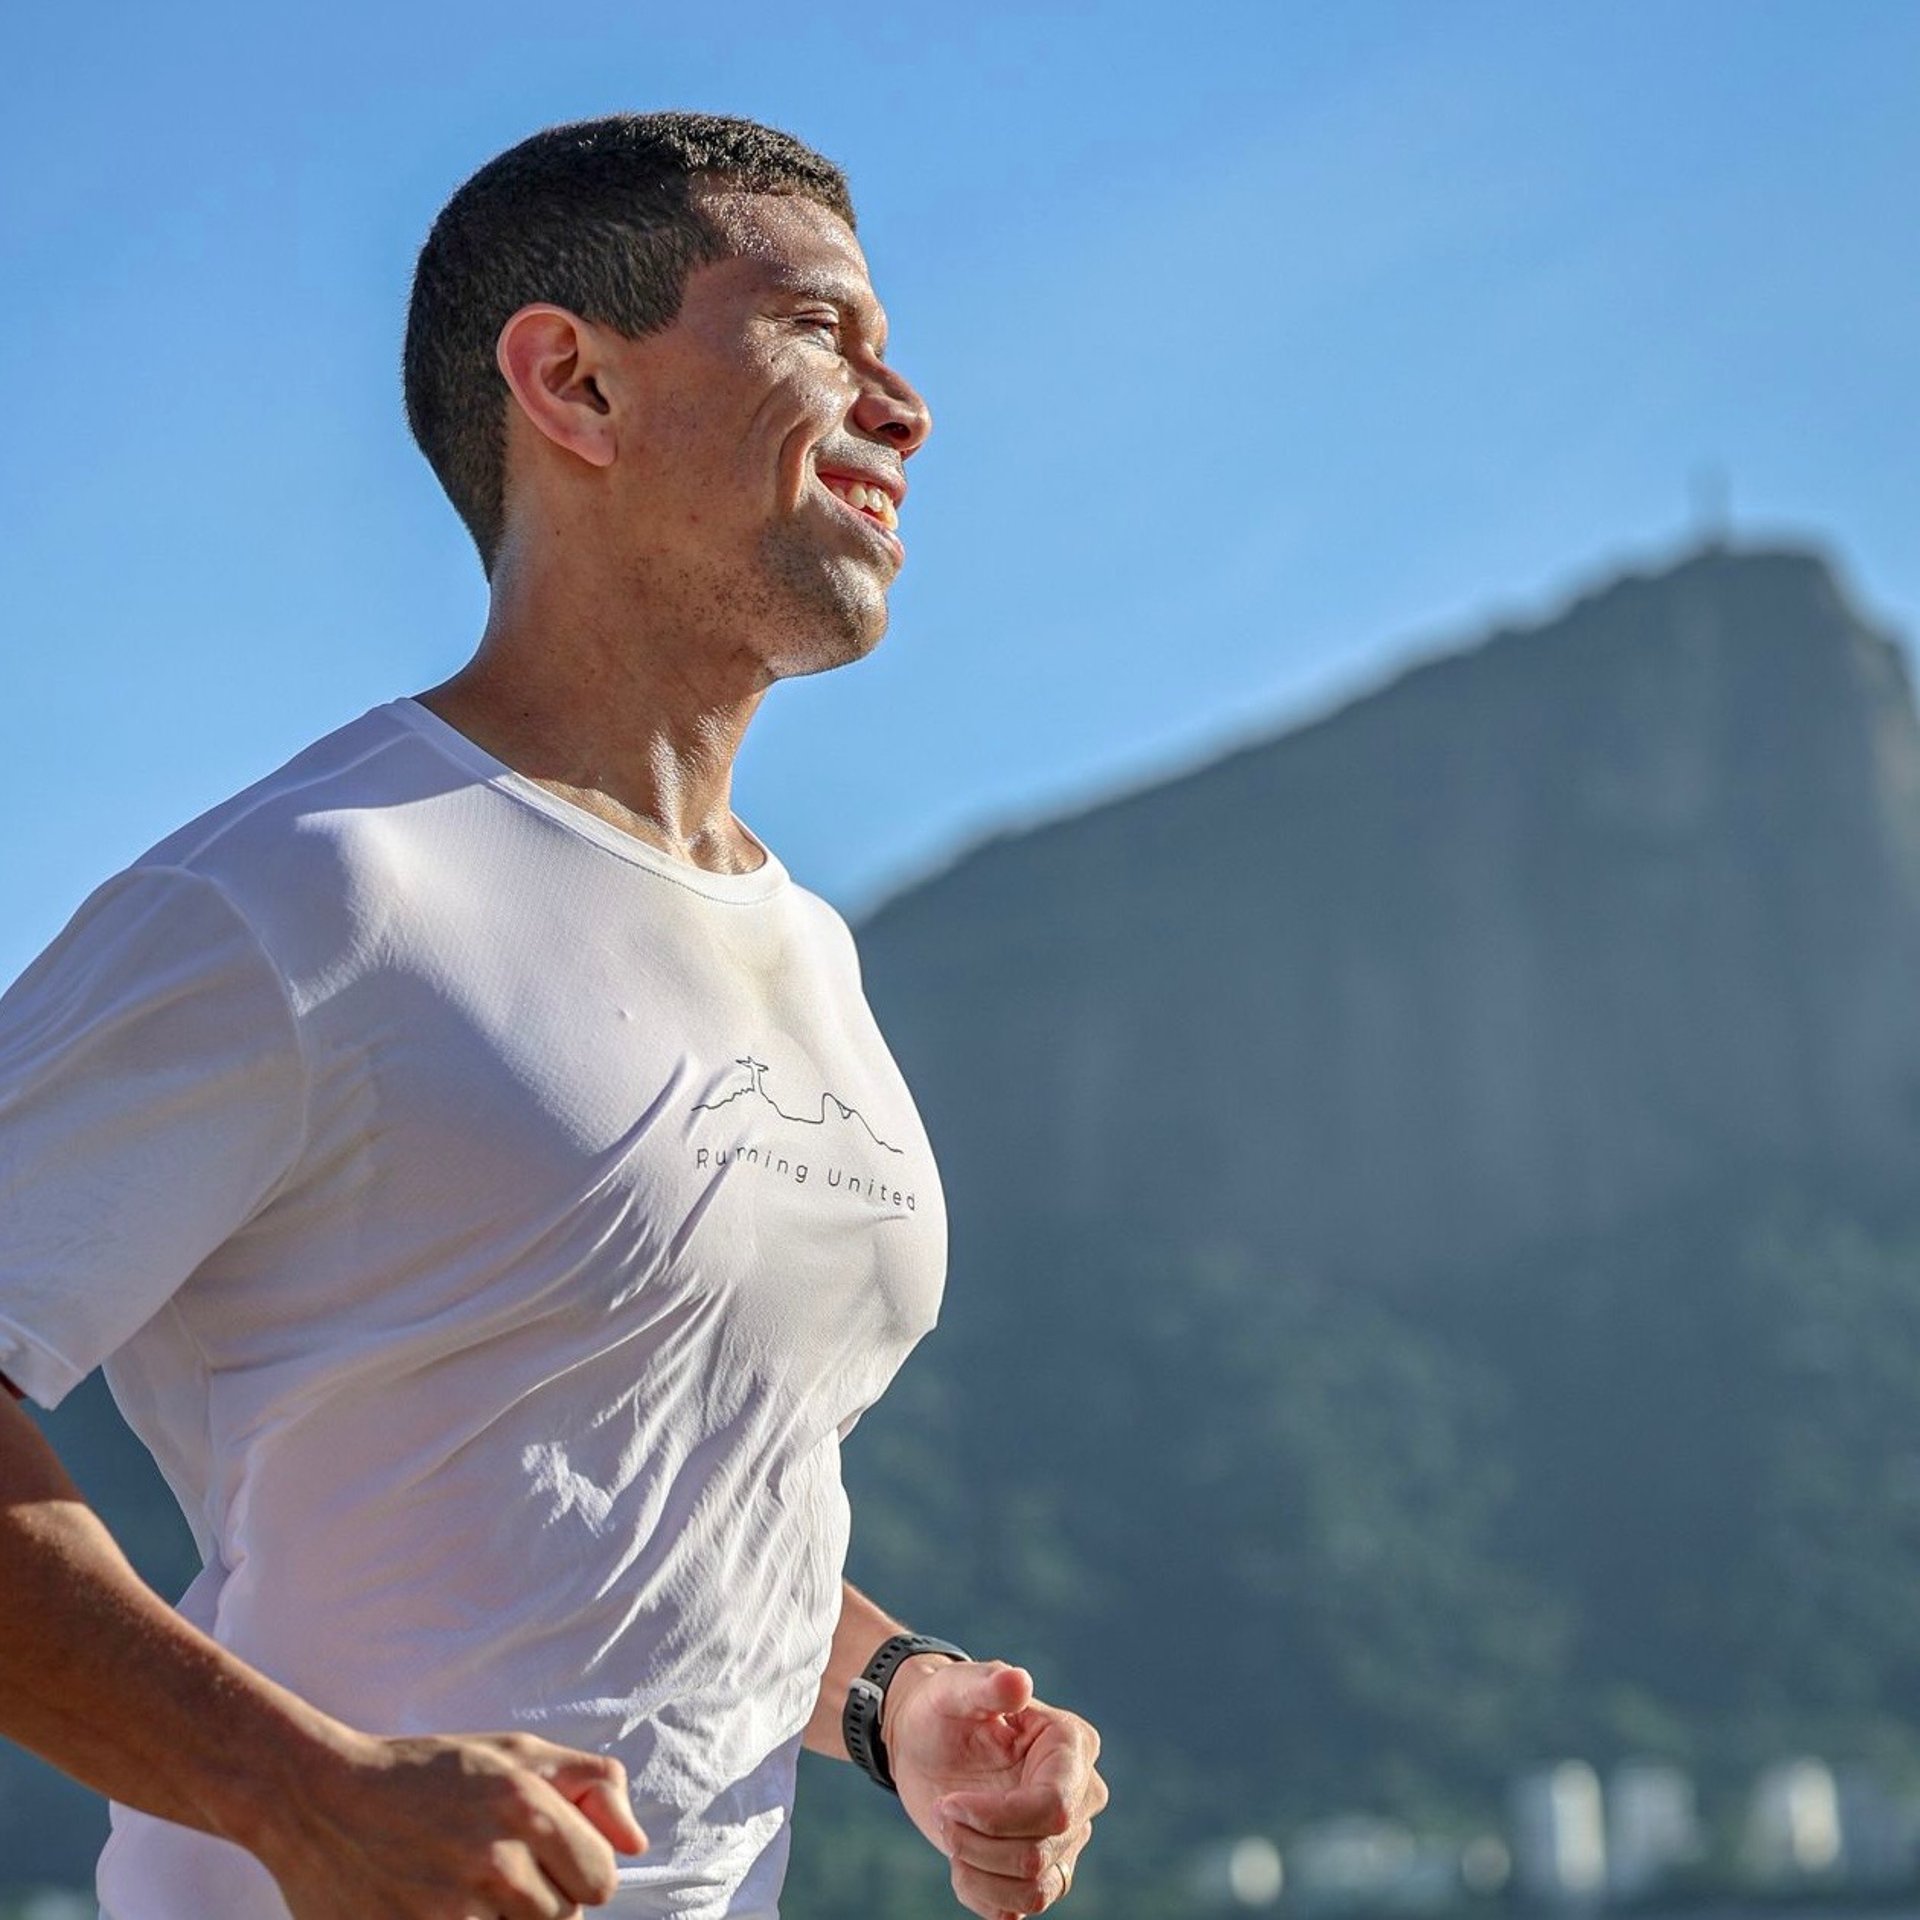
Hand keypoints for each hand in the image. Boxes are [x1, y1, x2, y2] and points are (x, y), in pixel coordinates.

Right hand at [253, 1729, 647, 1919]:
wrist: (319, 1798)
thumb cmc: (428, 1774)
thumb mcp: (513, 1754)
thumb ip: (590, 1783)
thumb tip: (638, 1843)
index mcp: (525, 1804)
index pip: (602, 1879)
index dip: (581, 1873)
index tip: (546, 1860)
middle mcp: (493, 1858)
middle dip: (539, 1902)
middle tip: (489, 1871)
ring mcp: (448, 1909)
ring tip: (460, 1890)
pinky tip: (435, 1906)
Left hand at [883, 1659, 1107, 1919]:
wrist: (925, 1743)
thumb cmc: (944, 1708)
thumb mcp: (956, 1688)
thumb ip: (987, 1684)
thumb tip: (1019, 1681)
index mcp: (1072, 1746)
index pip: (1053, 1809)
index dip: (997, 1818)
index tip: (949, 1803)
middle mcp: (1080, 1796)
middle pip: (1040, 1853)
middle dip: (978, 1842)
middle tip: (943, 1811)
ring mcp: (1064, 1838)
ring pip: (1036, 1889)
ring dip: (978, 1871)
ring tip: (951, 1835)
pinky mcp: (1040, 1869)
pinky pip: (1022, 1907)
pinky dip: (982, 1894)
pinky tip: (960, 1861)